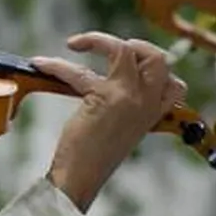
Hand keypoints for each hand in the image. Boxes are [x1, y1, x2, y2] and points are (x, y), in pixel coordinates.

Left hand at [31, 32, 185, 212]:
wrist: (82, 176)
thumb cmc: (94, 156)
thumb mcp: (120, 128)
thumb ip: (125, 106)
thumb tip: (107, 82)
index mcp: (153, 113)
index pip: (174, 84)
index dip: (156, 68)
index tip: (132, 62)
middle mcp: (147, 103)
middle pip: (158, 58)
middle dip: (135, 44)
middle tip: (112, 47)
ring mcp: (130, 97)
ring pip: (126, 49)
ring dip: (97, 40)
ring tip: (77, 43)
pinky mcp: (106, 96)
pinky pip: (81, 68)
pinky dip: (56, 63)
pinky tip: (40, 63)